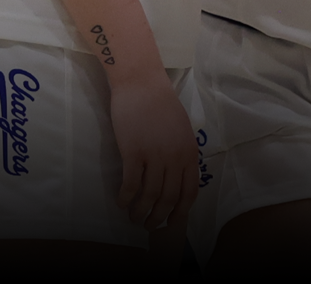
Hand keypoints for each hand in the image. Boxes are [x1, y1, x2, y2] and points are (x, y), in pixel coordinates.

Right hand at [110, 73, 200, 232]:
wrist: (141, 83)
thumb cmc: (160, 103)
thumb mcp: (181, 130)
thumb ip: (181, 153)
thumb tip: (176, 177)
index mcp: (189, 153)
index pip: (189, 193)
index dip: (179, 213)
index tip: (170, 224)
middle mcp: (175, 158)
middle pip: (168, 199)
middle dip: (158, 219)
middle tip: (147, 226)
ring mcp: (155, 156)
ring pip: (149, 197)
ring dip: (140, 212)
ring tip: (132, 218)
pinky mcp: (133, 152)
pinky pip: (131, 185)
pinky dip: (125, 198)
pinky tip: (120, 202)